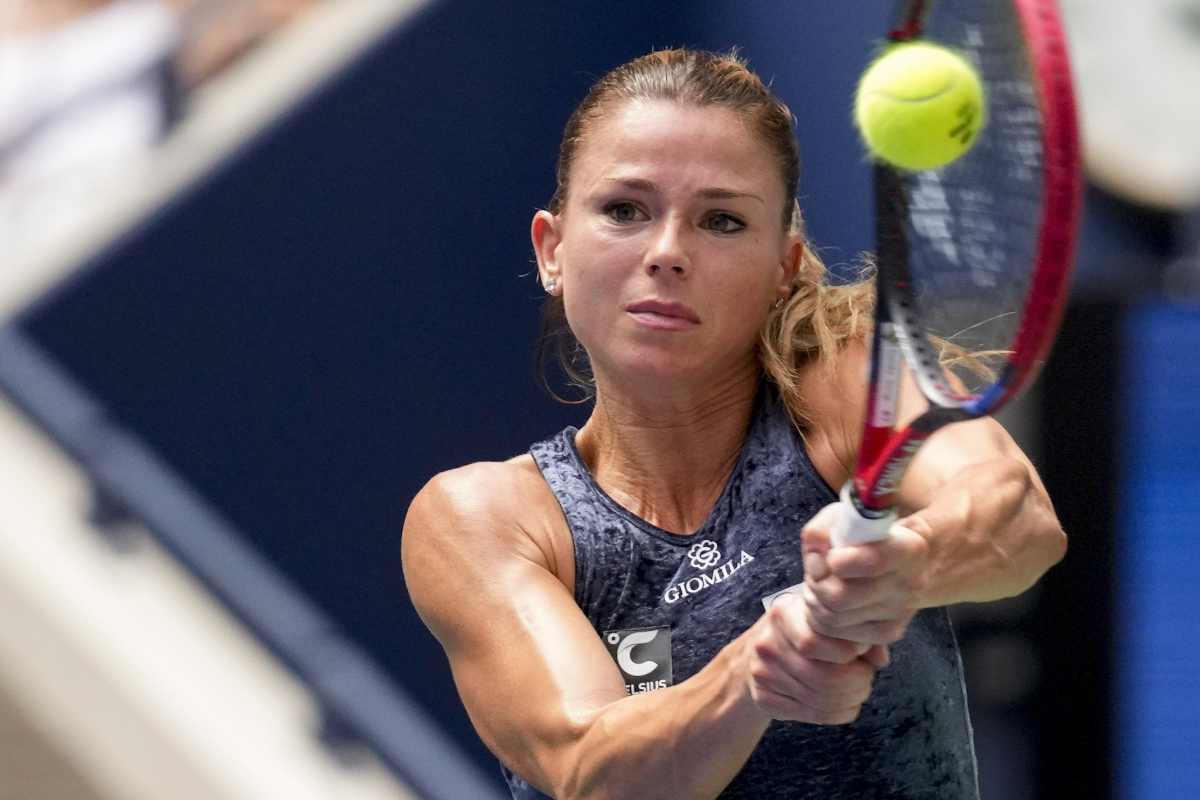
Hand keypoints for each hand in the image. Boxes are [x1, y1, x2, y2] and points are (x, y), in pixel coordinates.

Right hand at [742, 593, 879, 724]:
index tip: (861, 650)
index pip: (820, 641)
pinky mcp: (764, 698)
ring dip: (852, 699)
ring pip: (823, 701)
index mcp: (783, 613)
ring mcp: (762, 673)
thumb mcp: (825, 619)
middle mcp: (767, 643)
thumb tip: (879, 658)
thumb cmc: (803, 630)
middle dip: (859, 682)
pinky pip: (815, 715)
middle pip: (826, 678)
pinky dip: (839, 713)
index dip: (851, 650)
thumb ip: (856, 631)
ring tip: (857, 689)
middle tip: (866, 677)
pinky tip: (843, 703)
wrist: (758, 649)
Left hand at [800, 502, 929, 649]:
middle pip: (841, 597)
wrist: (902, 558)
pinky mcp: (890, 632)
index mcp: (909, 547)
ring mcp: (901, 611)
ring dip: (815, 600)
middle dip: (816, 583)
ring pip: (834, 618)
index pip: (872, 562)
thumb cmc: (869, 533)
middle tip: (816, 571)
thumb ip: (826, 529)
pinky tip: (828, 601)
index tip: (830, 555)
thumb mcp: (847, 515)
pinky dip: (822, 619)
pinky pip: (838, 635)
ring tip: (820, 584)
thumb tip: (815, 555)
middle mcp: (910, 582)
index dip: (838, 561)